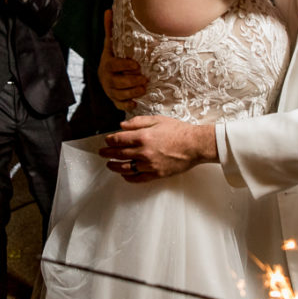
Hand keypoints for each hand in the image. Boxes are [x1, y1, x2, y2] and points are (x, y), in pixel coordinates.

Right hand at [97, 10, 147, 108]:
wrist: (104, 75)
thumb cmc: (112, 57)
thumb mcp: (111, 45)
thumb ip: (110, 29)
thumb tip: (108, 10)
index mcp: (107, 64)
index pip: (114, 65)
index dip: (124, 65)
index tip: (136, 65)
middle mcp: (106, 78)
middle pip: (117, 82)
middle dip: (131, 81)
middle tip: (145, 79)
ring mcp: (110, 90)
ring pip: (119, 94)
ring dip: (132, 92)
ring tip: (144, 89)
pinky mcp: (114, 100)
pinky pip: (119, 105)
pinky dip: (127, 105)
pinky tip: (136, 102)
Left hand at [99, 115, 215, 181]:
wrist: (195, 145)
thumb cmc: (179, 131)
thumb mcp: (158, 120)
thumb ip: (138, 122)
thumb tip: (121, 125)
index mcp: (143, 137)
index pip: (118, 140)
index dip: (110, 140)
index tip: (107, 141)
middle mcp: (144, 152)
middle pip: (119, 154)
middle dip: (108, 153)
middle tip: (102, 153)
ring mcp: (149, 165)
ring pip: (126, 168)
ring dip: (114, 167)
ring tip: (109, 165)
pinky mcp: (156, 174)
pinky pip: (138, 178)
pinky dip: (128, 177)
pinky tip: (125, 175)